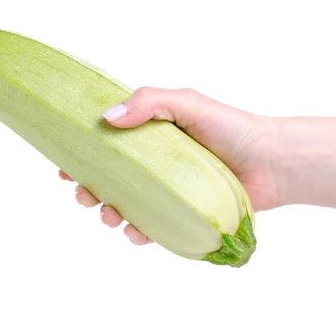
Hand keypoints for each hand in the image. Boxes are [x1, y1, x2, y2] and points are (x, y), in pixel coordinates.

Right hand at [60, 87, 280, 244]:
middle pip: (108, 179)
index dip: (81, 154)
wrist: (272, 162)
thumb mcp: (189, 103)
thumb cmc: (232, 128)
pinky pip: (152, 228)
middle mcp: (154, 165)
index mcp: (150, 136)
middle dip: (88, 189)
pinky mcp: (181, 216)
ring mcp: (166, 192)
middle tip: (83, 193)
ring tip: (110, 215)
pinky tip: (136, 231)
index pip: (106, 144)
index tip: (64, 165)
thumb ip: (149, 103)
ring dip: (108, 213)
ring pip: (125, 206)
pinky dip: (138, 233)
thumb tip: (107, 119)